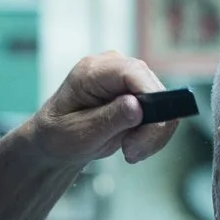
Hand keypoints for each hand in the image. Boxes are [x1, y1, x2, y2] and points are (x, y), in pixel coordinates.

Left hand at [20, 52, 175, 166]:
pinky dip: (152, 135)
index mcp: (92, 71)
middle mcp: (114, 68)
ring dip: (153, 135)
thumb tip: (137, 106)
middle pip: (154, 88)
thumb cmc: (58, 134)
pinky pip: (161, 114)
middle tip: (132, 152)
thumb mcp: (78, 133)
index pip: (134, 72)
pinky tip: (133, 146)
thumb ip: (108, 119)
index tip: (148, 129)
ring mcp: (128, 80)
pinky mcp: (138, 95)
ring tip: (130, 152)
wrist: (55, 142)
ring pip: (164, 104)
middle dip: (152, 126)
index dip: (150, 97)